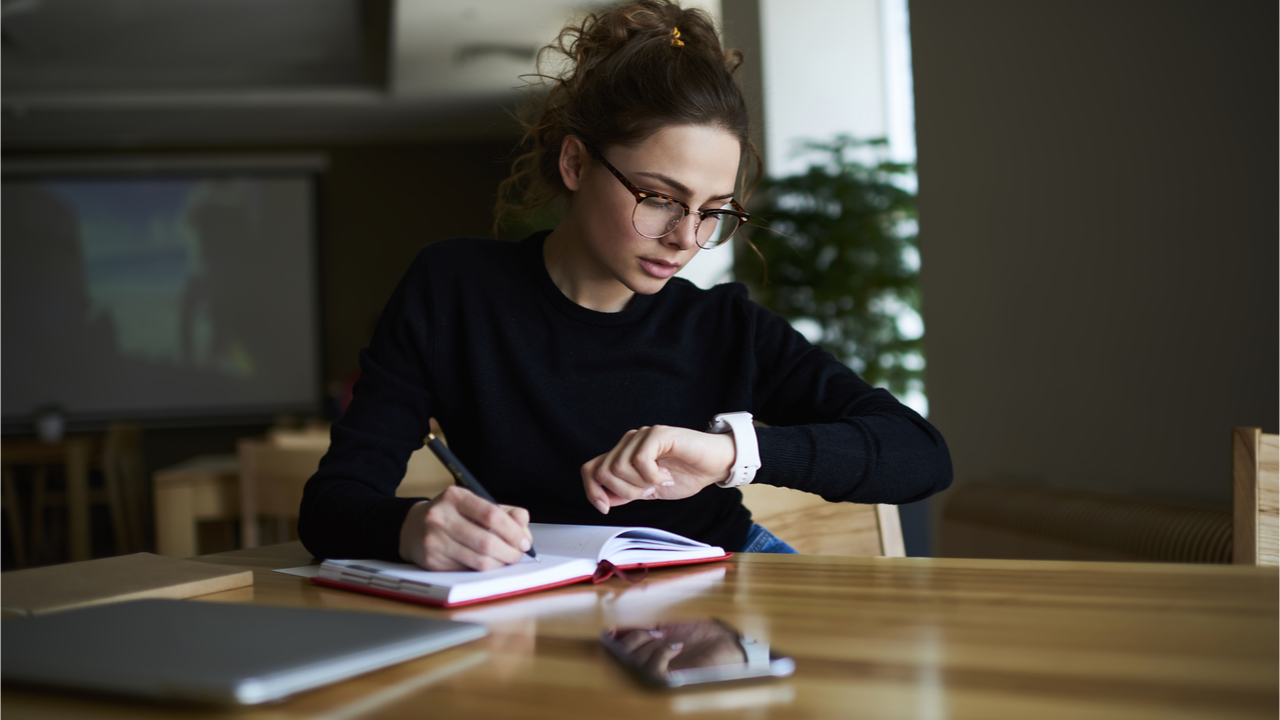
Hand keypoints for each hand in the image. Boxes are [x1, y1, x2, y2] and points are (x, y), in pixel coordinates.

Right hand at [398, 485, 532, 570]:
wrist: (414, 527)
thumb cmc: (454, 516)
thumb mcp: (476, 505)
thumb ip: (506, 513)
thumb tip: (524, 529)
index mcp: (455, 497)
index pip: (492, 515)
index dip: (513, 532)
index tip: (524, 541)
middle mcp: (440, 517)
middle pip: (487, 542)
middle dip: (510, 552)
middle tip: (518, 555)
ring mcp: (434, 540)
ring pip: (478, 561)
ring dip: (499, 564)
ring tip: (505, 560)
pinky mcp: (431, 561)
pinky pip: (467, 571)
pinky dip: (482, 570)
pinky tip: (485, 563)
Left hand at [581, 425, 734, 513]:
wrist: (715, 465)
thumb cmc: (687, 475)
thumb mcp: (649, 491)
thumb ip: (626, 492)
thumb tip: (603, 500)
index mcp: (624, 455)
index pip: (591, 469)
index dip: (591, 490)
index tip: (605, 508)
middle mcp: (629, 442)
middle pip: (603, 471)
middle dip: (624, 491)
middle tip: (649, 491)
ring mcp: (642, 436)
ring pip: (619, 466)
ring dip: (641, 483)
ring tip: (661, 481)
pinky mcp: (658, 433)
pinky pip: (640, 459)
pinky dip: (652, 475)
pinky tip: (666, 475)